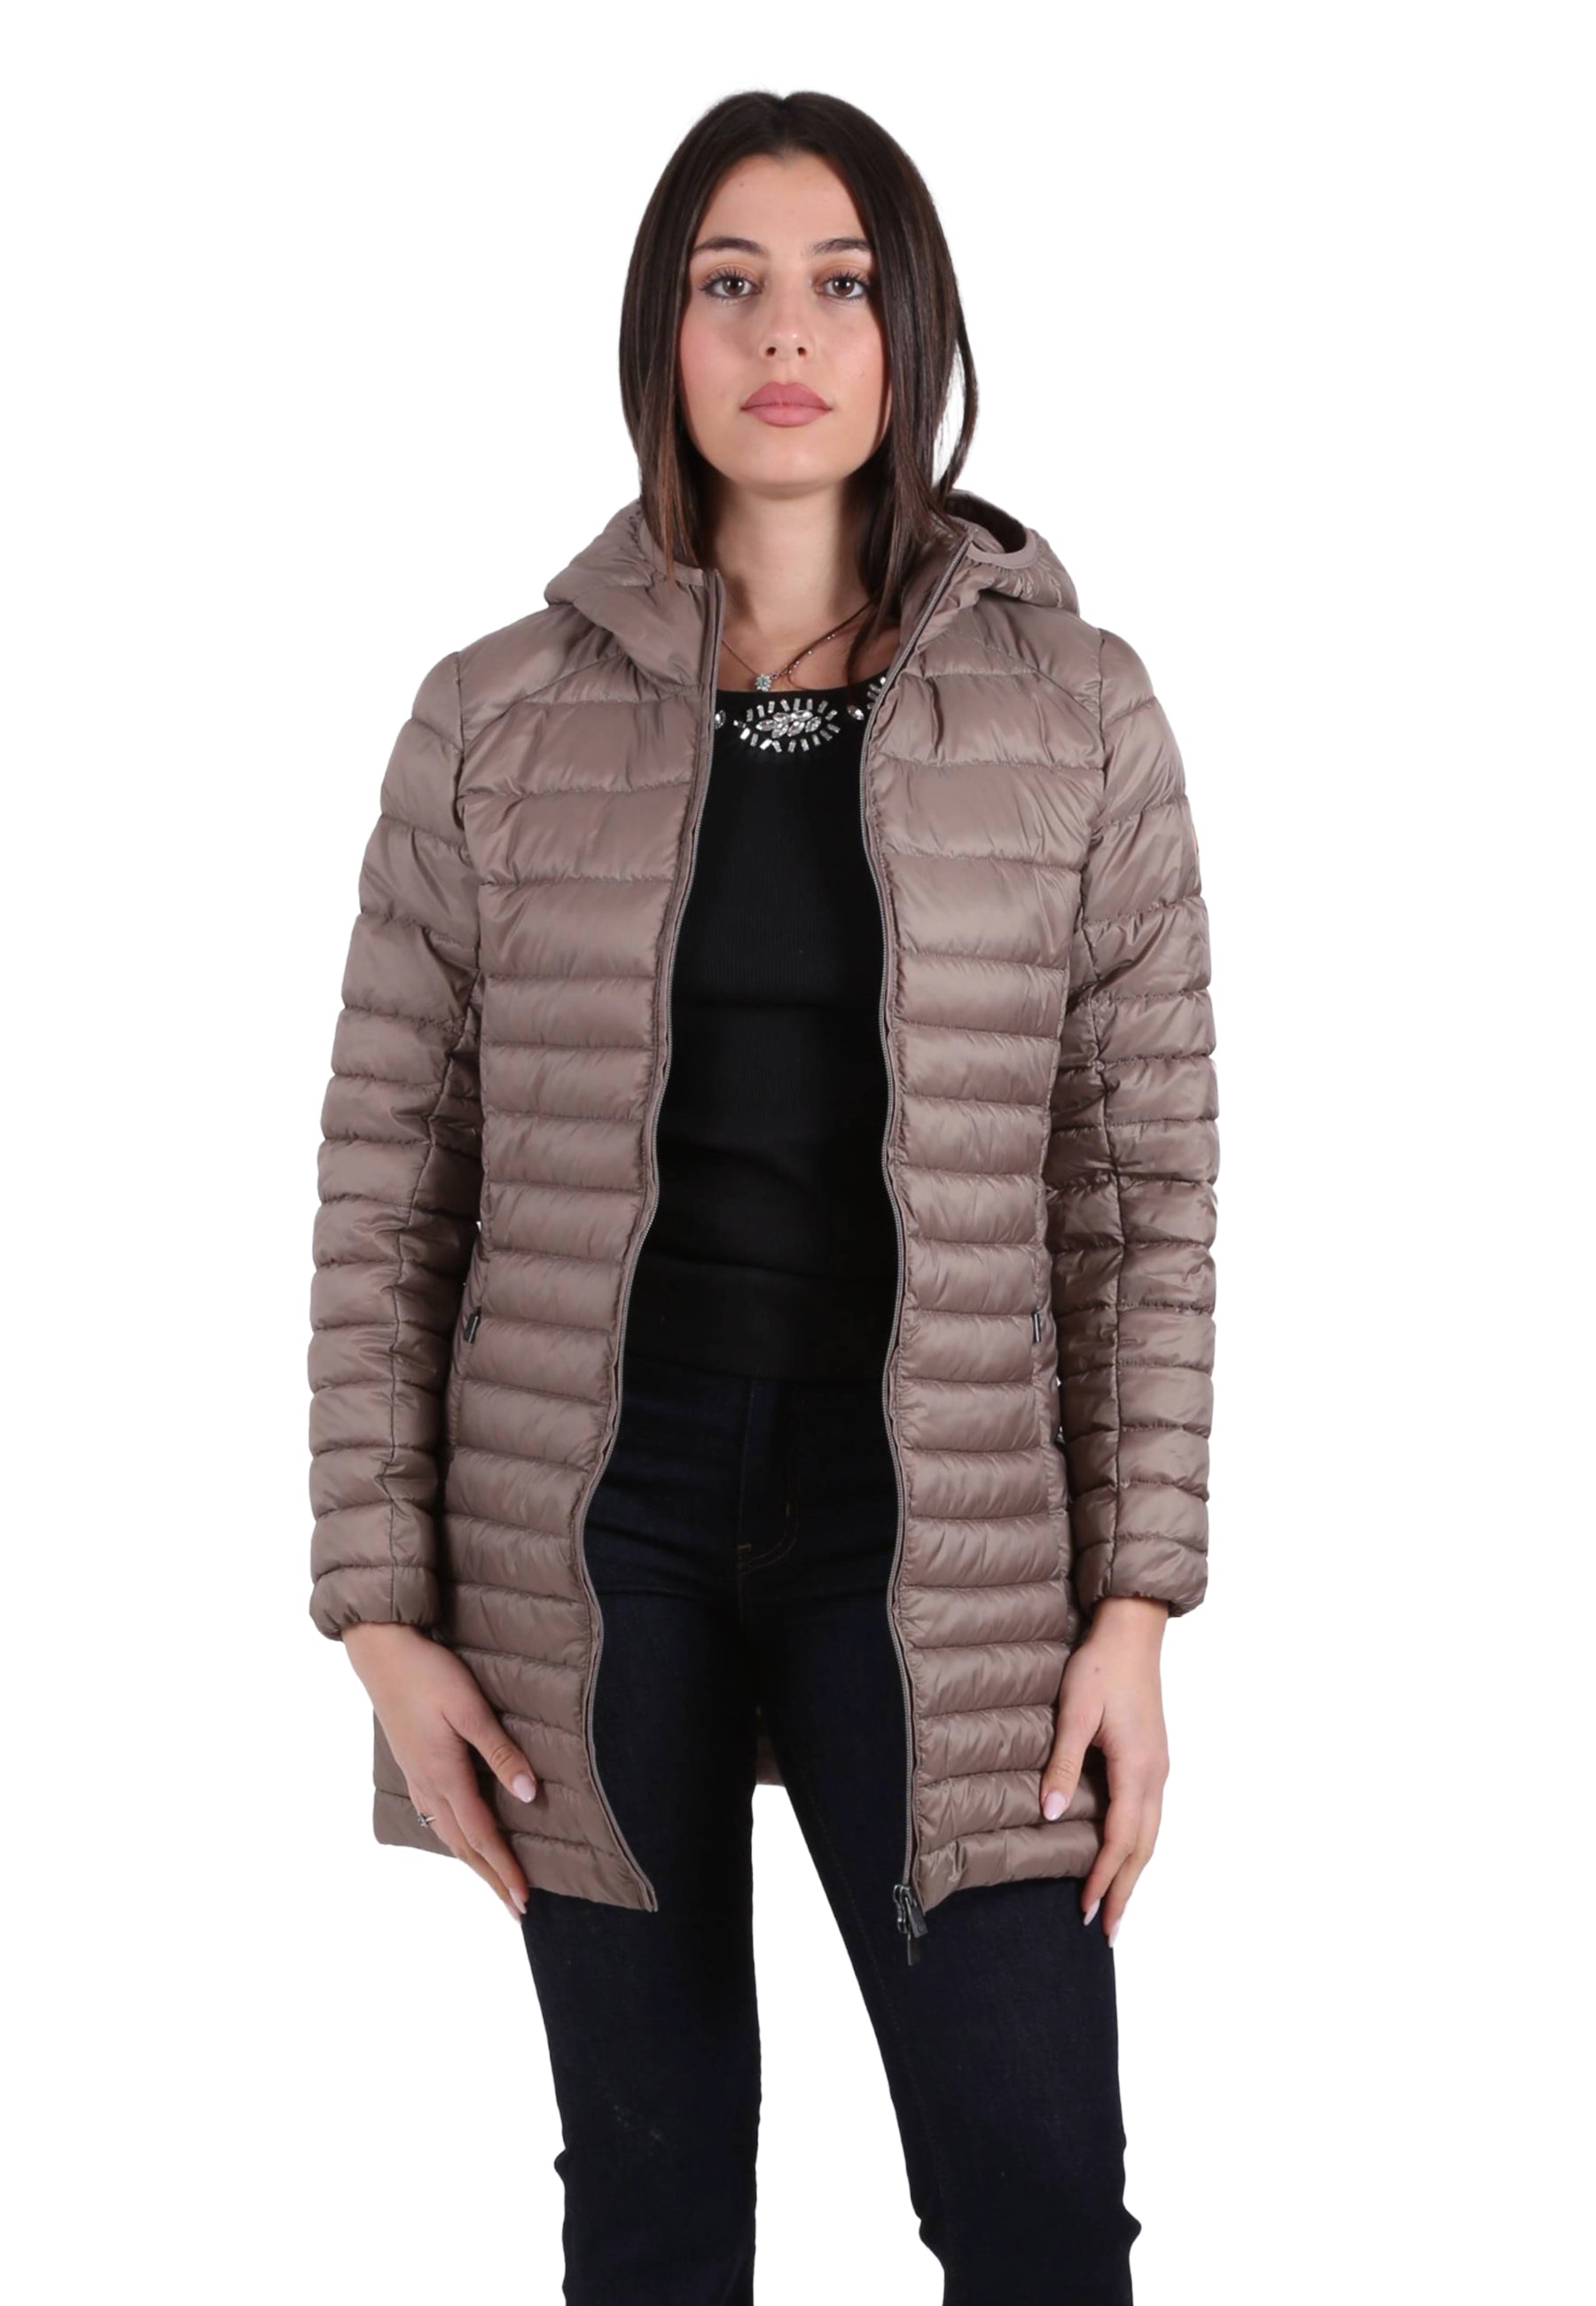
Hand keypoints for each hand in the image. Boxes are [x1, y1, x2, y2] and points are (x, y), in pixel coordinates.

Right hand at [341, 1623, 537, 1918]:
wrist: (381, 1650)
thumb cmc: (429, 1674)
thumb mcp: (470, 1710)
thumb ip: (500, 1753)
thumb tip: (529, 1796)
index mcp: (445, 1776)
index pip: (483, 1836)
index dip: (506, 1869)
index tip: (524, 1900)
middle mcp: (428, 1785)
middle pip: (464, 1845)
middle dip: (491, 1877)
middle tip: (515, 1908)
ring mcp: (416, 1776)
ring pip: (447, 1834)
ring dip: (473, 1862)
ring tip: (493, 1881)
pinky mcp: (411, 1764)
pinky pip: (435, 1816)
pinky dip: (454, 1838)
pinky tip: (458, 1837)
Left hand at [1040, 1597, 1169, 1945]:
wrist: (1133, 1631)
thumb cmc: (1101, 1667)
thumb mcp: (1075, 1713)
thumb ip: (1064, 1764)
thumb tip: (1052, 1813)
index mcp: (1138, 1769)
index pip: (1121, 1840)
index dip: (1103, 1877)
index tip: (1086, 1910)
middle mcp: (1155, 1775)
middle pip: (1143, 1848)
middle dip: (1125, 1890)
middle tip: (1108, 1930)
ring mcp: (1159, 1768)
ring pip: (1151, 1834)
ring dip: (1134, 1872)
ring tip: (1116, 1904)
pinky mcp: (1155, 1758)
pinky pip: (1150, 1815)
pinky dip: (1139, 1845)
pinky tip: (1125, 1853)